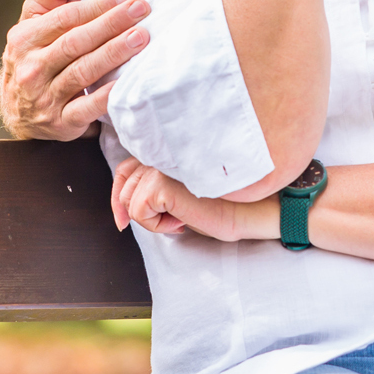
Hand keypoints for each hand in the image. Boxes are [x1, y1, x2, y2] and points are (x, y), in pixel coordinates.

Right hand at [0, 0, 150, 140]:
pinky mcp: (60, 123)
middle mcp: (31, 68)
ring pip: (83, 72)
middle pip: (76, 42)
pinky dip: (105, 97)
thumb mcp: (35, 19)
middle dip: (111, 24)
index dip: (98, 6)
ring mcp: (44, 97)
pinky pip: (86, 109)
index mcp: (24, 38)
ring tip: (141, 38)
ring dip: (114, 54)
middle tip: (142, 10)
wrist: (19, 111)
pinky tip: (126, 83)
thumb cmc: (36, 53)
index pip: (65, 18)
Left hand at [110, 157, 276, 241]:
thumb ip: (162, 184)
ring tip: (184, 217)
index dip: (119, 195)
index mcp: (170, 148)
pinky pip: (139, 212)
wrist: (254, 210)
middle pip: (123, 184)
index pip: (127, 167)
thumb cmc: (229, 203)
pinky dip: (158, 225)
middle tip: (168, 221)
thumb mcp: (188, 190)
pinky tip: (184, 219)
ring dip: (154, 219)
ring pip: (129, 201)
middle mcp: (163, 150)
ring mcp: (160, 164)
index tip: (123, 220)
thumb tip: (128, 203)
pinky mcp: (161, 181)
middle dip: (133, 211)